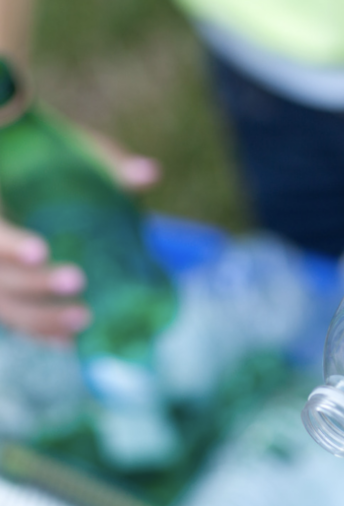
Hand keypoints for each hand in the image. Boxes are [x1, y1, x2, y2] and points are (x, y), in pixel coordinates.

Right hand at [0, 125, 160, 341]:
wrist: (21, 156)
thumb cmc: (48, 150)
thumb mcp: (74, 147)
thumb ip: (105, 160)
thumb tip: (150, 173)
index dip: (9, 244)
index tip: (41, 251)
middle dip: (34, 283)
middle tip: (78, 281)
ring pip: (2, 302)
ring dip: (39, 318)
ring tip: (84, 318)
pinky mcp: (4, 288)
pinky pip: (13, 316)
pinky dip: (39, 332)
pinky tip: (70, 343)